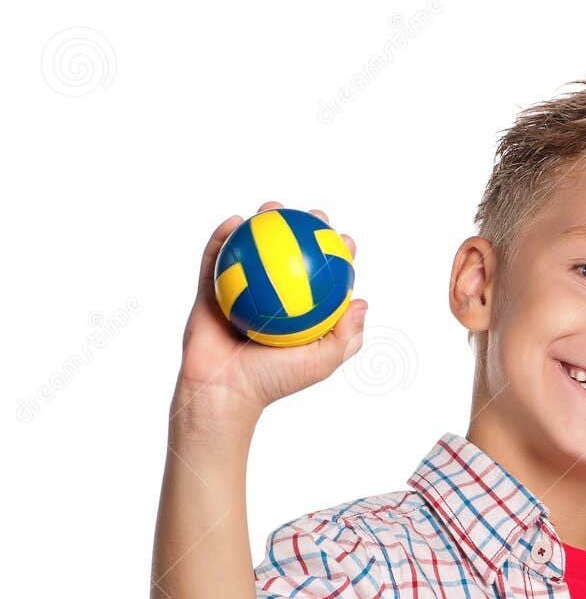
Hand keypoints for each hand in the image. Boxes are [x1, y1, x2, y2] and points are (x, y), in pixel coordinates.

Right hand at [173, 201, 368, 427]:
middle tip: (314, 215)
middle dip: (303, 228)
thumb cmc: (272, 381)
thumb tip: (362, 302)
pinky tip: (234, 220)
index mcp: (296, 313)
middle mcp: (270, 299)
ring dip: (262, 222)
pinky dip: (222, 237)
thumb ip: (346, 337)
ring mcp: (238, 292)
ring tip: (272, 207)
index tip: (344, 241)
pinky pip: (214, 258)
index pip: (321, 278)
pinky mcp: (209, 291)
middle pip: (288, 255)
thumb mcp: (320, 362)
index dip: (335, 256)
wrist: (223, 391)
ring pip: (252, 249)